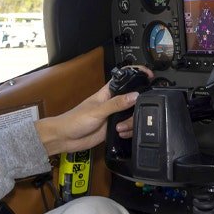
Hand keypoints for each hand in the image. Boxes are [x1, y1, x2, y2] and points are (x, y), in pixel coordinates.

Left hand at [35, 69, 151, 155]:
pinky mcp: (114, 129)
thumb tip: (135, 95)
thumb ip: (116, 104)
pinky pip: (128, 128)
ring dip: (131, 122)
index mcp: (107, 93)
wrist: (65, 138)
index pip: (124, 78)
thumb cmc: (74, 120)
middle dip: (137, 106)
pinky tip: (122, 134)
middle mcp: (112, 103)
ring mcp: (113, 116)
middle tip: (134, 114)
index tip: (149, 76)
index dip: (137, 74)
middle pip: (133, 99)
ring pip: (132, 115)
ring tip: (121, 128)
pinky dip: (128, 131)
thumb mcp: (97, 110)